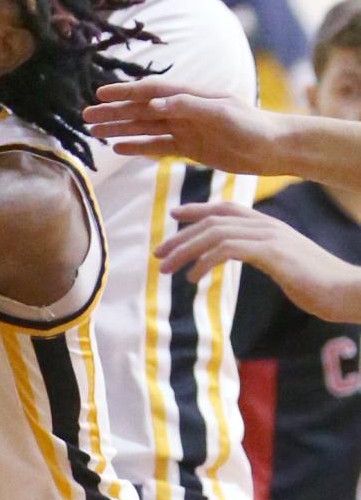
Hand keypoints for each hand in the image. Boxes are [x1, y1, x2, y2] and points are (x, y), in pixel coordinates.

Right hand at [83, 78, 280, 174]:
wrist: (276, 149)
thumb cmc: (254, 125)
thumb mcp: (222, 112)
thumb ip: (188, 106)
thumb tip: (154, 103)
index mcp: (190, 96)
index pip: (150, 91)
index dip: (124, 92)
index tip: (100, 94)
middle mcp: (184, 110)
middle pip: (141, 110)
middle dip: (113, 113)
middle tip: (86, 117)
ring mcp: (185, 129)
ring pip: (144, 128)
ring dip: (120, 129)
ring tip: (95, 132)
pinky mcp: (190, 148)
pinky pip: (157, 146)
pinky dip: (137, 147)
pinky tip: (118, 147)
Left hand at [155, 201, 360, 321]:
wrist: (349, 291)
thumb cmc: (318, 285)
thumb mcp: (284, 264)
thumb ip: (263, 256)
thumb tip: (242, 257)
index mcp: (269, 225)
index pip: (226, 208)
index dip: (198, 209)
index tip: (174, 216)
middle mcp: (267, 225)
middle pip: (213, 220)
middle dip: (181, 236)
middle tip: (158, 254)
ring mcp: (270, 237)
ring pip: (214, 233)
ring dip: (185, 250)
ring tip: (167, 269)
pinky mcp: (272, 254)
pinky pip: (227, 250)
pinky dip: (204, 262)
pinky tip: (192, 278)